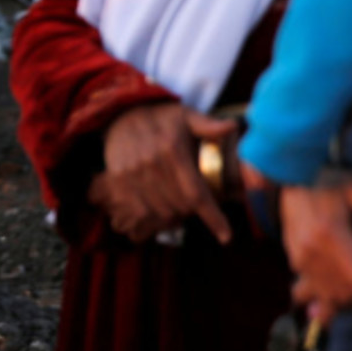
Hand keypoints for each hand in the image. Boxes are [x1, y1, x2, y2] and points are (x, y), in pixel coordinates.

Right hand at [88, 103, 236, 244]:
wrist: (121, 114)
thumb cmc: (160, 118)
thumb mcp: (186, 115)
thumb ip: (209, 125)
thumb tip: (232, 127)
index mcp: (172, 149)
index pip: (196, 192)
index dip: (213, 217)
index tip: (226, 236)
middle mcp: (152, 164)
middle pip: (180, 206)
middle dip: (194, 212)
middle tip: (198, 206)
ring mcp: (132, 174)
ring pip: (161, 213)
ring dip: (175, 217)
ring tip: (180, 208)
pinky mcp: (118, 182)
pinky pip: (140, 213)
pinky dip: (154, 219)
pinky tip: (162, 212)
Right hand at [280, 175, 351, 324]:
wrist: (290, 178)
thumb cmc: (326, 179)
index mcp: (330, 234)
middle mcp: (313, 252)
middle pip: (346, 291)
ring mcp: (301, 259)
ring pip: (329, 295)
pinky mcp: (294, 260)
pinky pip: (313, 289)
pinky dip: (330, 297)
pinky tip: (343, 298)